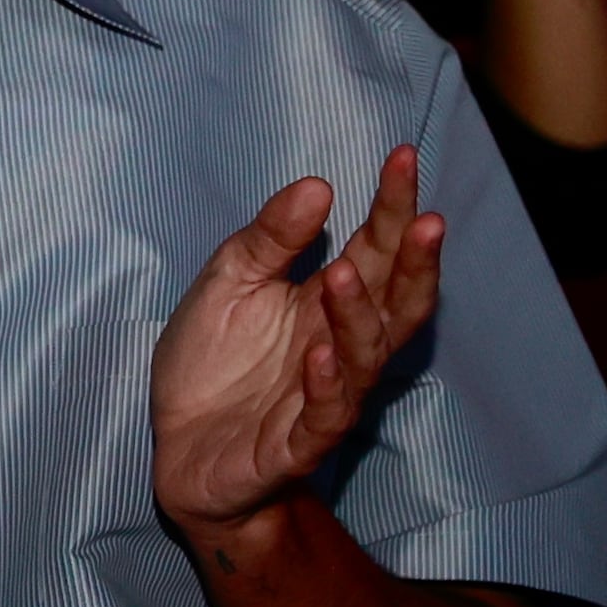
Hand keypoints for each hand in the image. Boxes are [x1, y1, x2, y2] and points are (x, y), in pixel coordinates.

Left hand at [152, 148, 443, 536]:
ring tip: (342, 275)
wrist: (181, 450)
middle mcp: (340, 345)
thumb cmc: (213, 362)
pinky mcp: (295, 444)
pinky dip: (326, 385)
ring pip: (365, 356)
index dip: (392, 207)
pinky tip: (319, 354)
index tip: (402, 157)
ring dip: (358, 316)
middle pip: (395, 302)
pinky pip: (325, 417)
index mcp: (326, 302)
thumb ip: (270, 238)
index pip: (375, 249)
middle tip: (425, 220)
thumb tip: (318, 185)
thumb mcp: (228, 283)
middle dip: (413, 263)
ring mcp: (324, 396)